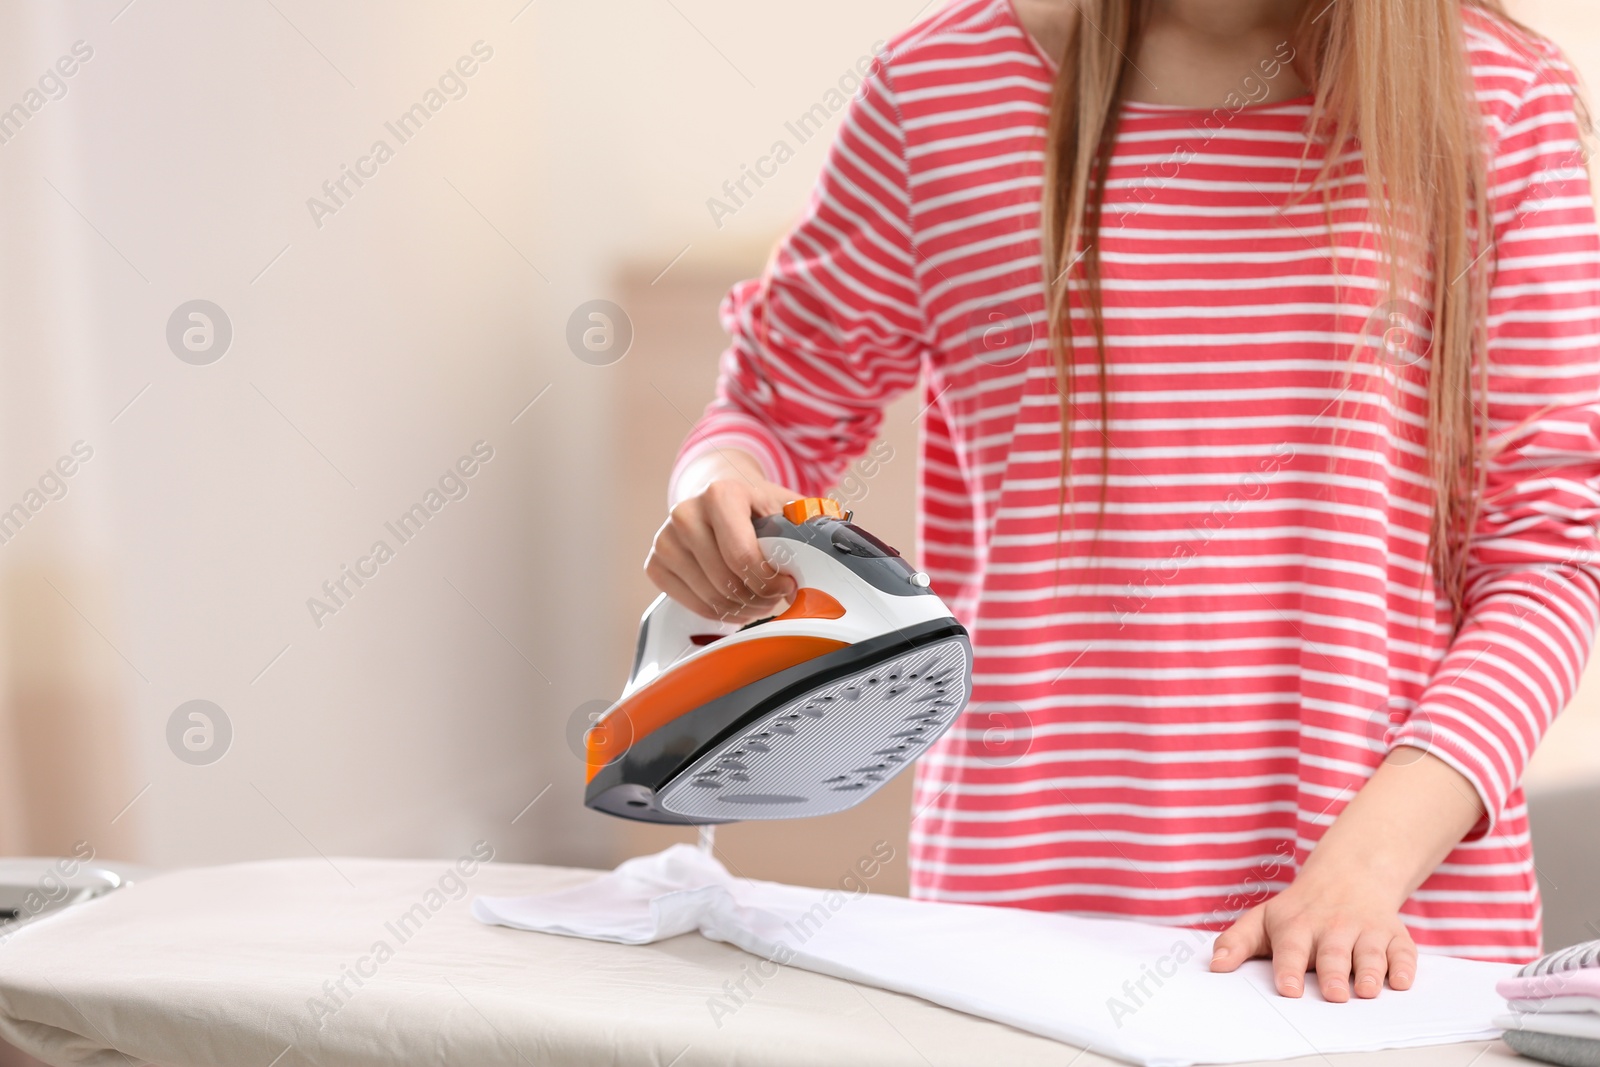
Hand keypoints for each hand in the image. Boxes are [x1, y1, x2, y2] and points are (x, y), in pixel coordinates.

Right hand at [647, 458, 799, 621]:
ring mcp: (666, 539)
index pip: (741, 555)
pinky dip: (717, 611)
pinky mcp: (656, 562)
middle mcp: (686, 512)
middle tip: (775, 597)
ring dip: (741, 608)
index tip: (787, 585)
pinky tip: (734, 601)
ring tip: (758, 601)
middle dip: (759, 598)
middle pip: (726, 581)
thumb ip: (812, 524)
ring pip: (709, 597)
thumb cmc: (757, 507)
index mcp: (720, 493)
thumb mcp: (787, 506)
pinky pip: (690, 603)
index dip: (769, 581)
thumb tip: (840, 544)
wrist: (717, 499)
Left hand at [1209, 871, 1416, 1001]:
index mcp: (1297, 926)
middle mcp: (1333, 927)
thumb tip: (1215, 966)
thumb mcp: (1263, 918)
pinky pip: (1403, 951)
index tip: (1288, 989)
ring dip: (1369, 971)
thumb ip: (1237, 942)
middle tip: (1333, 995)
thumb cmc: (1300, 909)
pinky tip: (1401, 981)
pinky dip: (1405, 966)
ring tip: (1365, 990)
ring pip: (1369, 952)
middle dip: (1333, 973)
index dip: (1289, 968)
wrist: (1349, 875)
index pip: (1291, 948)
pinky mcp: (1394, 935)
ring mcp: (1365, 930)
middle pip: (1333, 952)